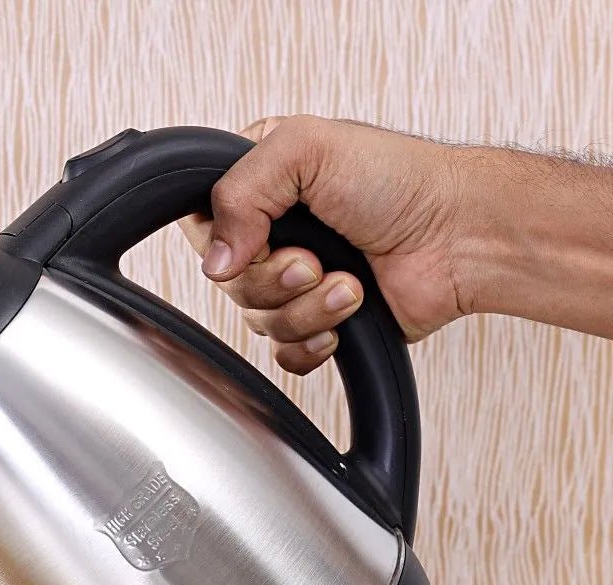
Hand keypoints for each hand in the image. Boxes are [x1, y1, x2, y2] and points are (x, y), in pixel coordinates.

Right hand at [180, 116, 467, 373]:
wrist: (461, 237)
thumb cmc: (403, 181)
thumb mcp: (308, 148)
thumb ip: (241, 190)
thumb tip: (216, 261)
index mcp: (263, 184)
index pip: (204, 225)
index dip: (224, 242)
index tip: (261, 236)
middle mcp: (275, 233)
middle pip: (229, 284)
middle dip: (275, 280)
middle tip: (316, 260)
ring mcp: (296, 281)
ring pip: (257, 322)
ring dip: (305, 309)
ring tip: (348, 285)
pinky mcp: (319, 322)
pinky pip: (284, 355)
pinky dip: (312, 342)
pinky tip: (343, 318)